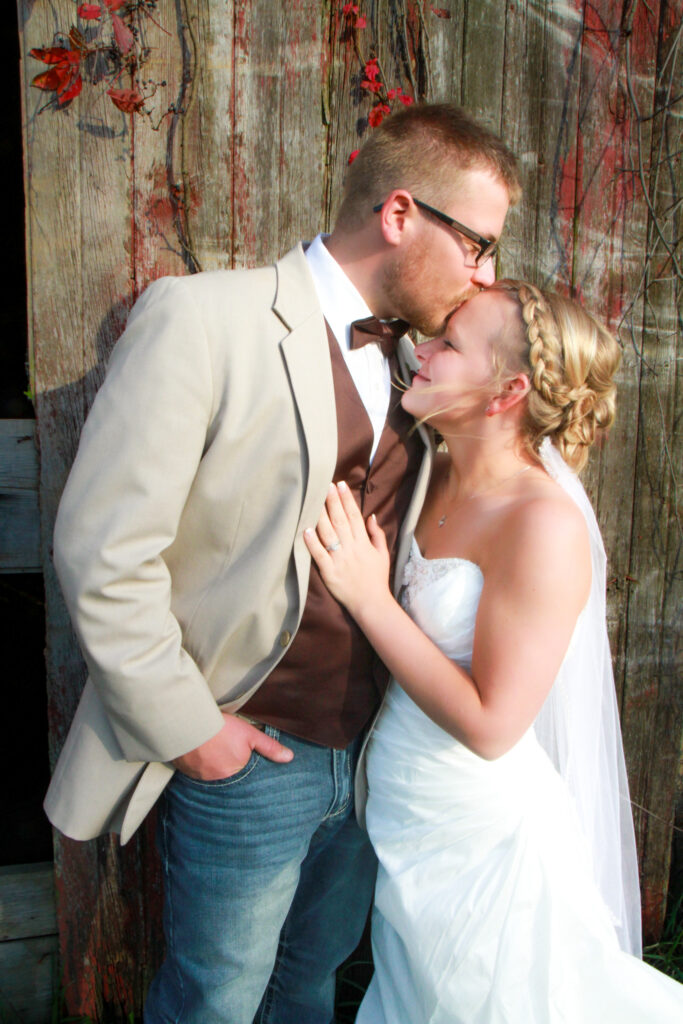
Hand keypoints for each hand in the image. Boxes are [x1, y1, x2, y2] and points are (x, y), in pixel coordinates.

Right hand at [172, 713, 292, 779]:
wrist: (187, 722)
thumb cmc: (220, 728)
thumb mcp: (249, 734)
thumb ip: (269, 747)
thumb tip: (289, 758)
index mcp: (234, 773)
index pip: (245, 776)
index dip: (244, 766)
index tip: (241, 757)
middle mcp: (217, 780)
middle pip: (227, 776)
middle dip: (228, 767)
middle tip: (225, 752)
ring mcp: (200, 776)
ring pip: (211, 774)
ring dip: (213, 766)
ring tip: (214, 751)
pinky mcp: (186, 771)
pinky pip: (196, 771)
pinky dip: (199, 765)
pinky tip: (201, 753)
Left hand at [304, 481, 391, 619]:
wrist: (371, 603)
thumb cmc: (377, 579)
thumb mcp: (382, 554)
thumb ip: (377, 534)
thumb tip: (371, 516)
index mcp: (364, 543)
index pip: (354, 516)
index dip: (347, 499)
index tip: (340, 485)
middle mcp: (352, 548)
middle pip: (340, 520)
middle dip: (332, 501)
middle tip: (325, 485)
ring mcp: (340, 560)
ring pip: (328, 534)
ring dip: (321, 516)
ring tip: (314, 500)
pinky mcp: (330, 572)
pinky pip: (319, 555)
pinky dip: (312, 543)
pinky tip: (305, 530)